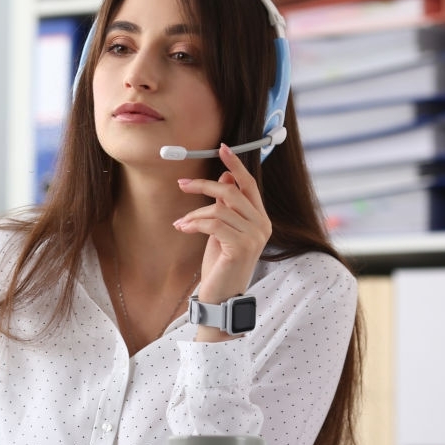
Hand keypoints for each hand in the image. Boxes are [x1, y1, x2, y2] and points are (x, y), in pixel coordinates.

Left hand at [172, 143, 270, 304]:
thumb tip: (225, 177)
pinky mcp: (241, 247)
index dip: (236, 164)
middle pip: (232, 191)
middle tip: (182, 184)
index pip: (250, 184)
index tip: (222, 148)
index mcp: (260, 218)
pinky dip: (194, 223)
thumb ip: (226, 206)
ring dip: (194, 213)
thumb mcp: (222, 229)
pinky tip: (182, 227)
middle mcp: (263, 225)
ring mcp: (255, 236)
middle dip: (203, 185)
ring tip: (181, 223)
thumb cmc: (220, 263)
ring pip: (219, 207)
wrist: (220, 296)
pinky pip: (213, 223)